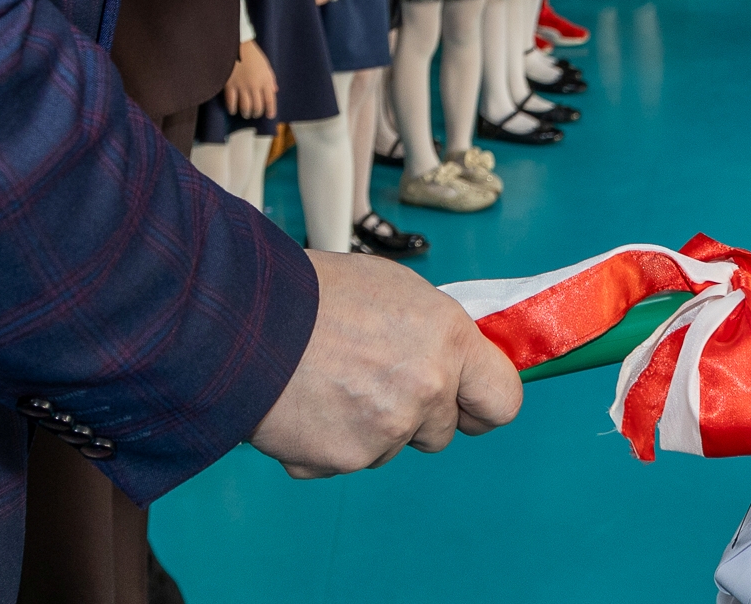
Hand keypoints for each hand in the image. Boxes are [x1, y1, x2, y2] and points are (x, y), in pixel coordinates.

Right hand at [226, 43, 277, 119]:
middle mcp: (255, 85)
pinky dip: (232, 109)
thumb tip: (275, 91)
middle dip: (256, 113)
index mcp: (265, 80)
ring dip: (246, 113)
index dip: (270, 110)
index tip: (269, 116)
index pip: (270, 100)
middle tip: (254, 114)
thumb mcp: (265, 65)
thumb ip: (270, 79)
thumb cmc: (252, 54)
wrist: (236, 45)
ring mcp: (242, 86)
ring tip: (245, 114)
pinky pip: (231, 102)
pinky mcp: (230, 85)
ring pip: (245, 107)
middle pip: (257, 106)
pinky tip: (233, 110)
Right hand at [249, 250, 523, 477]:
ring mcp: (387, 430)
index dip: (484, 404)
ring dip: (370, 427)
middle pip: (443, 431)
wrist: (247, 320)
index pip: (503, 399)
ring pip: (392, 447)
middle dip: (418, 415)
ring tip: (330, 381)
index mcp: (448, 339)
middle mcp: (427, 389)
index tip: (470, 403)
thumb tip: (454, 361)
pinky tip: (307, 403)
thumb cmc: (318, 294)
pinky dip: (329, 441)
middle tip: (376, 380)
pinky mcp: (346, 459)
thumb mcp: (397, 291)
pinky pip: (347, 460)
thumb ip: (435, 335)